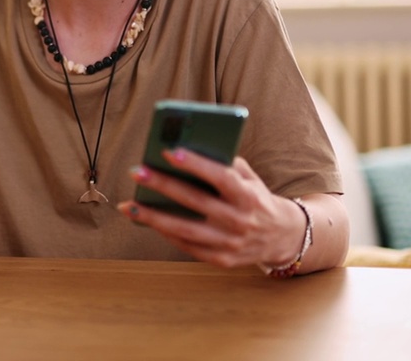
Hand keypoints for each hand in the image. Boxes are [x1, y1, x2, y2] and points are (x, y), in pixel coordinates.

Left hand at [117, 148, 306, 268]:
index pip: (221, 178)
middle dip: (163, 186)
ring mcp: (230, 244)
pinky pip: (187, 246)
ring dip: (153, 218)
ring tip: (129, 205)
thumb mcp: (250, 178)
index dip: (196, 164)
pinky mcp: (222, 260)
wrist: (282, 236)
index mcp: (249, 196)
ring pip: (185, 230)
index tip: (169, 151)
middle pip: (196, 202)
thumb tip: (187, 150)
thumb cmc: (256, 197)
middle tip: (137, 171)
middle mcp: (240, 221)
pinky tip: (146, 220)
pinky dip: (166, 233)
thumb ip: (225, 164)